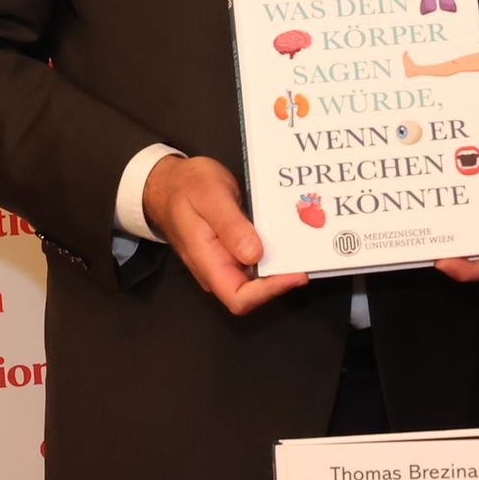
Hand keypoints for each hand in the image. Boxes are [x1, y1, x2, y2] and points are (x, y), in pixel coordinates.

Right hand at [143, 154, 311, 315]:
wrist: (169, 182)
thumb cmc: (186, 187)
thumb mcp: (210, 196)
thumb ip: (230, 226)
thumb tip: (254, 254)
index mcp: (207, 261)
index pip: (239, 297)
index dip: (269, 291)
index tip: (296, 272)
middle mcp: (216, 268)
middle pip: (254, 292)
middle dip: (283, 278)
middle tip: (309, 255)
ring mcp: (225, 261)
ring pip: (259, 277)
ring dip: (283, 265)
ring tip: (306, 246)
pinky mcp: (233, 251)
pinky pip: (258, 259)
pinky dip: (276, 252)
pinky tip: (290, 237)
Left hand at [436, 104, 478, 281]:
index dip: (472, 269)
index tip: (447, 261)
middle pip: (472, 252)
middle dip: (446, 256)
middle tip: (423, 245)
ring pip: (457, 232)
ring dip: (437, 233)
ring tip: (415, 224)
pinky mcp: (468, 192)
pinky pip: (451, 208)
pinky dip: (435, 208)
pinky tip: (420, 200)